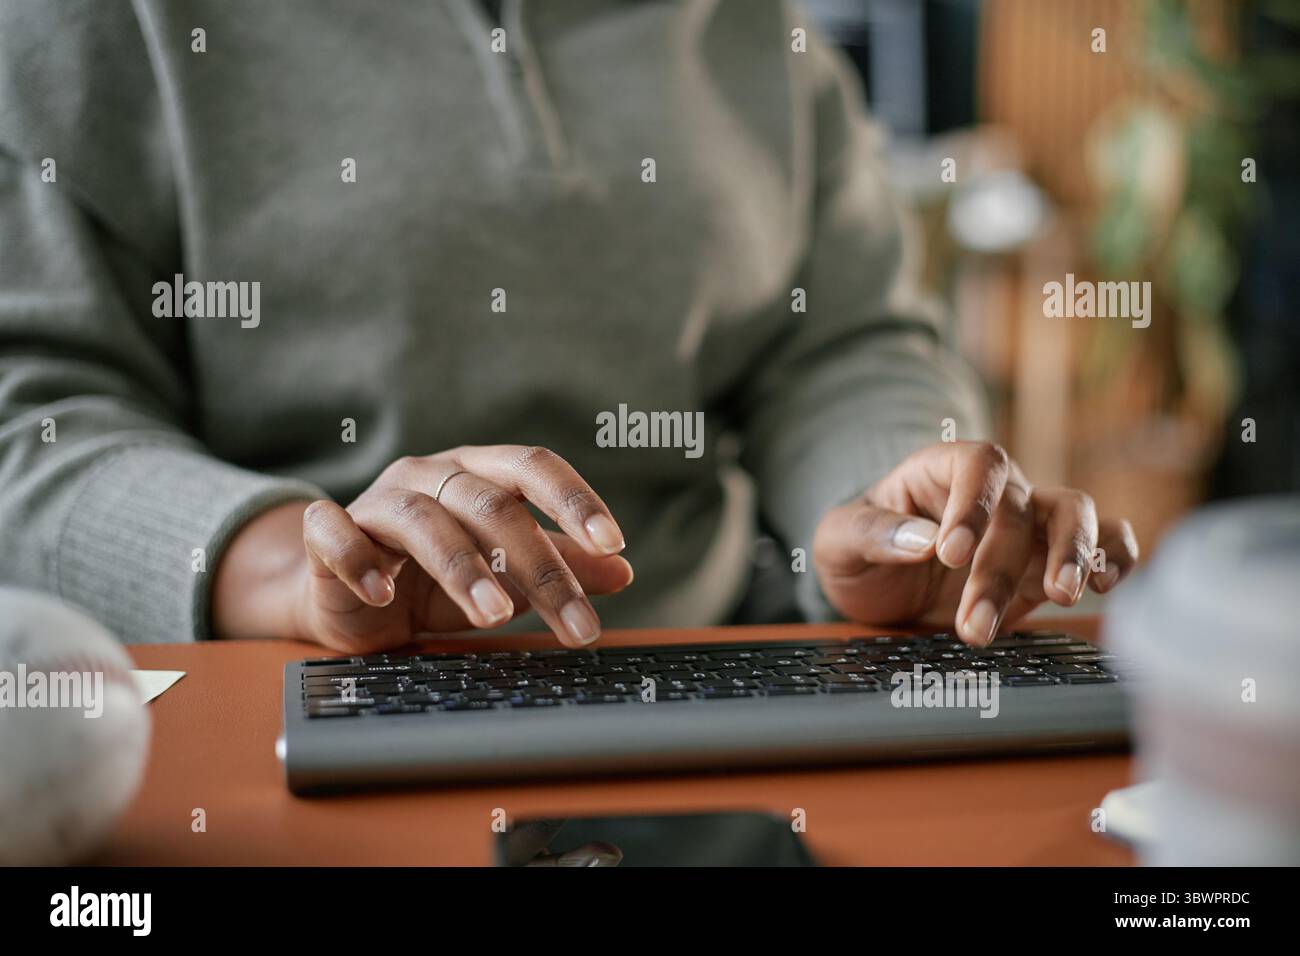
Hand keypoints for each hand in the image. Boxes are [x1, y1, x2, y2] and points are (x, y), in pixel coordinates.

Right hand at [212, 446, 632, 652]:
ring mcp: (377, 499)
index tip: (614, 543)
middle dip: (539, 566)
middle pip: (491, 504)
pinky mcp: (328, 531)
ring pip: (423, 519)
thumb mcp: (504, 575)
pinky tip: (383, 594)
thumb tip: (622, 571)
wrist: (345, 597)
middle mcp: (430, 475)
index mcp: (479, 473)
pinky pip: (336, 532)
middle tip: (575, 622)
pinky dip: (359, 561)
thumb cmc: (431, 581)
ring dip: (462, 567)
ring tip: (495, 616)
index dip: (575, 500)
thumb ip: (559, 566)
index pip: (534, 468)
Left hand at [812, 441, 1137, 645]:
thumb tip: (922, 540)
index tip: (950, 554)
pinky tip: (1105, 586)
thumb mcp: (837, 540)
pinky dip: (1116, 557)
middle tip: (974, 624)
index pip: (978, 464)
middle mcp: (995, 492)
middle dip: (1000, 569)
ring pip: (1075, 515)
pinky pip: (1104, 542)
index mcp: (942, 469)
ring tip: (1063, 598)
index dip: (974, 504)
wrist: (879, 584)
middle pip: (1022, 506)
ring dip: (1073, 556)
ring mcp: (1028, 526)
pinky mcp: (1049, 565)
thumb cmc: (859, 549)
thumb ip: (871, 533)